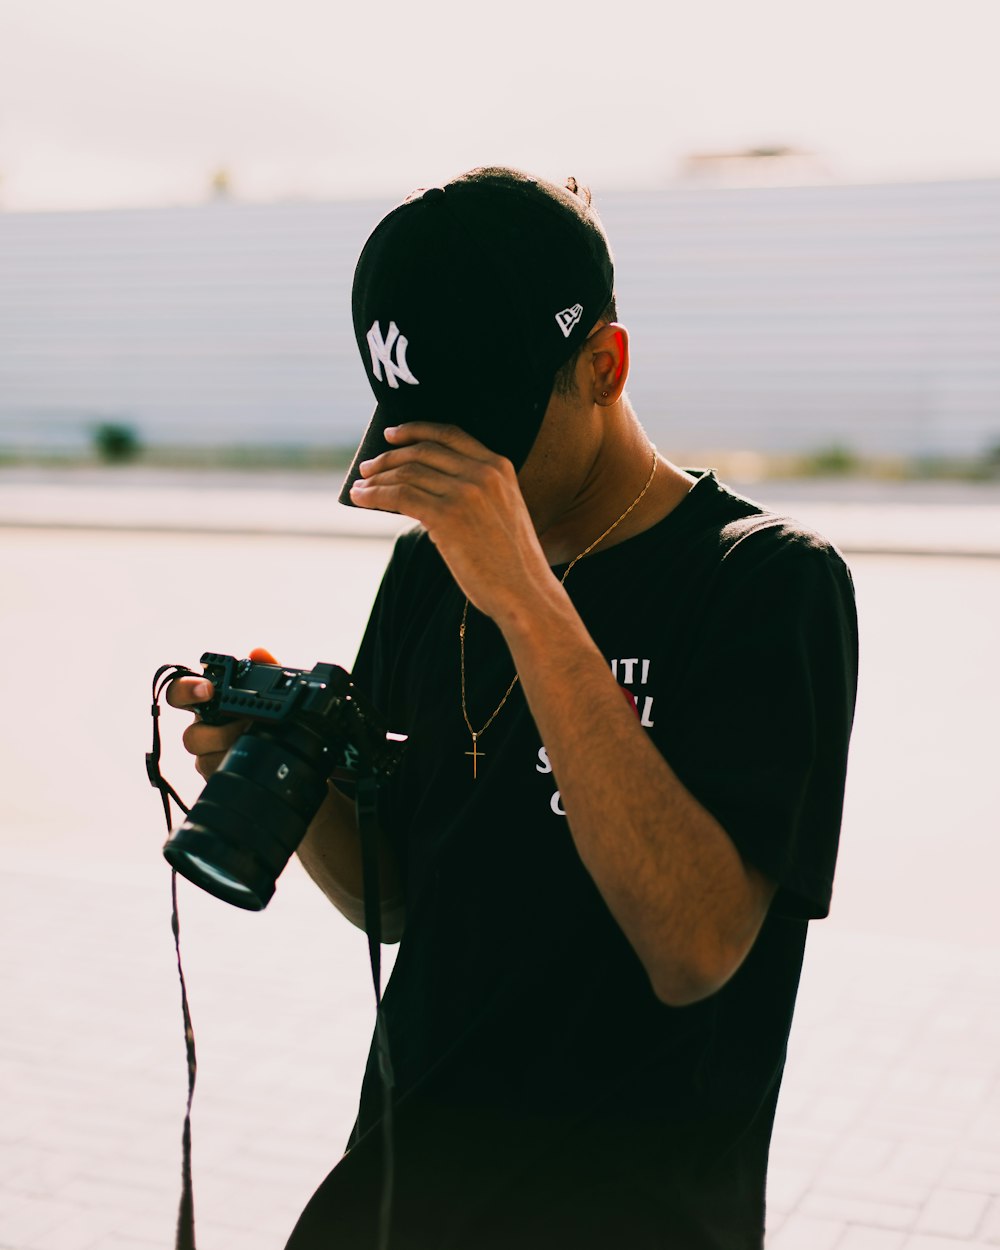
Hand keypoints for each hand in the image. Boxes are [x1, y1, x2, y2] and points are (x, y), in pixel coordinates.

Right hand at [166, 646, 277, 780]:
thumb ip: (267, 668)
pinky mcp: (214, 772)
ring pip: (202, 758)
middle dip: (217, 734)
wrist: (280, 746)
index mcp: (209, 701)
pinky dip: (232, 764)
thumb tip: (259, 652)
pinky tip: (249, 757)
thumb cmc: (266, 712)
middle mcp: (203, 726)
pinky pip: (213, 773)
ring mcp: (207, 752)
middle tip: (244, 727)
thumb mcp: (272, 688)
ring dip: (230, 750)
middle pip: (190, 735)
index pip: (180, 692)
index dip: (186, 690)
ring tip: (254, 741)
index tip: (207, 689)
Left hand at [349, 423, 552, 622]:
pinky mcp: (447, 517)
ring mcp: (465, 493)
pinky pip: (400, 496)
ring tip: (360, 487)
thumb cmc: (511, 562)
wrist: (526, 592)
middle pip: (422, 452)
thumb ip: (473, 492)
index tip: (392, 435)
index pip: (449, 434)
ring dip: (376, 479)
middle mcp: (482, 473)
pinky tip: (361, 499)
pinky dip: (375, 495)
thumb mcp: (501, 512)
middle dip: (389, 457)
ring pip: (408, 473)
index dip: (415, 430)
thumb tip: (422, 488)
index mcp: (499, 466)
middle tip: (367, 468)